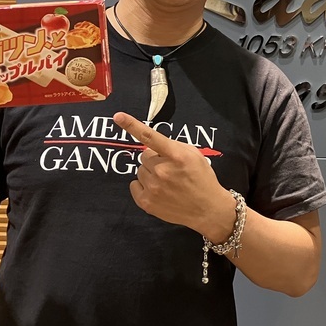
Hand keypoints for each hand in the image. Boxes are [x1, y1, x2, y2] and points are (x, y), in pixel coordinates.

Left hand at [112, 112, 235, 238]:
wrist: (207, 209)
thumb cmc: (202, 178)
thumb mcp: (195, 155)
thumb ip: (174, 146)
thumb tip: (153, 144)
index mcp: (176, 155)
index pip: (150, 137)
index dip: (132, 125)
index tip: (118, 116)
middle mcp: (162, 170)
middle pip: (145, 156)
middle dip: (155, 160)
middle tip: (170, 169)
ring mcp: (153, 188)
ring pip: (140, 170)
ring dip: (150, 173)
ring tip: (167, 182)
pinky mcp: (146, 202)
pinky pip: (134, 185)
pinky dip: (143, 186)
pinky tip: (158, 190)